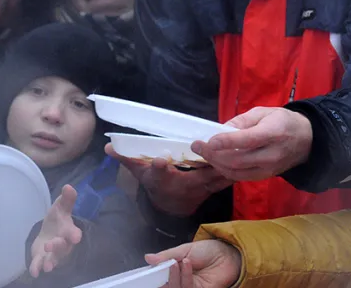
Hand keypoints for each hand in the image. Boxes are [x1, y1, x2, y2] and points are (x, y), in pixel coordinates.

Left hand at [29, 185, 81, 277]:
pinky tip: (34, 272)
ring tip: (46, 266)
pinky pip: (40, 265)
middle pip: (62, 247)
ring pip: (53, 259)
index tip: (75, 237)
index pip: (73, 233)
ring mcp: (53, 254)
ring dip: (50, 262)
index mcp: (68, 231)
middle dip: (57, 247)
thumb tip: (69, 187)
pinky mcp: (42, 259)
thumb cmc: (57, 221)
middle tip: (49, 245)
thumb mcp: (60, 208)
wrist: (48, 234)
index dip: (74, 235)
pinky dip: (37, 268)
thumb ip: (66, 200)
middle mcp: (63, 245)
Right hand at [106, 144, 231, 216]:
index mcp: (163, 180)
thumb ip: (125, 157)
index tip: (159, 161)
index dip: (158, 167)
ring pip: (215, 177)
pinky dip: (233, 170)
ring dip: (224, 166)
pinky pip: (225, 180)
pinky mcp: (212, 187)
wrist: (171, 205)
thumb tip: (108, 145)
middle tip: (211, 147)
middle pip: (196, 174)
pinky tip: (242, 157)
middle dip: (205, 162)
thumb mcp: (138, 172)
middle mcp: (182, 185)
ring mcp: (200, 188)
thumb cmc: (155, 183)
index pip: (158, 173)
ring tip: (233, 149)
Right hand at [146, 240, 240, 287]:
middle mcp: (180, 280)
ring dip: (174, 275)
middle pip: (165, 284)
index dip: (152, 274)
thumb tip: (148, 258)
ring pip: (174, 287)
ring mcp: (189, 287)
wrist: (228, 254)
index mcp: (174, 270)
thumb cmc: (208, 251)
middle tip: (160, 267)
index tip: (146, 270)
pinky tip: (187, 263)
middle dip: (161, 276)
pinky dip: (185, 276)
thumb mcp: (184, 249)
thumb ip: (166, 255)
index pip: (159, 276)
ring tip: (179, 261)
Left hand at [192, 107, 311, 180]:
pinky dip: (225, 171)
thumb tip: (220, 130)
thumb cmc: (282, 121)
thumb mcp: (263, 113)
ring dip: (216, 164)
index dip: (226, 142)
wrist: (307, 140)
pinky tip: (216, 161)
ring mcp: (269, 168)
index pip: (248, 140)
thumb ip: (241, 121)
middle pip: (238, 160)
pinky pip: (241, 177)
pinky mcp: (265, 176)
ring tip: (204, 154)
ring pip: (237, 172)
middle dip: (213, 154)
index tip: (208, 141)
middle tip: (197, 146)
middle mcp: (272, 154)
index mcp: (274, 133)